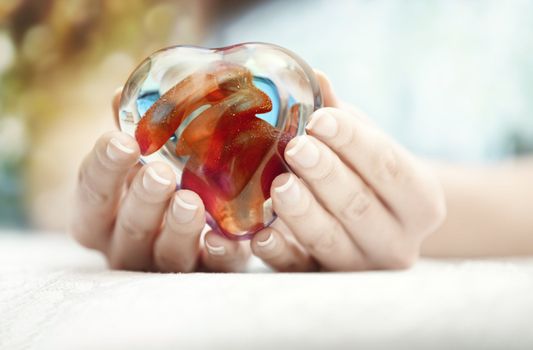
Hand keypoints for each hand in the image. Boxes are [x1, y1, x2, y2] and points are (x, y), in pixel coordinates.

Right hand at [69, 92, 249, 271]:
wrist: (194, 228)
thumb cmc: (156, 183)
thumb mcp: (141, 159)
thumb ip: (134, 132)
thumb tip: (120, 93)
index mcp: (102, 213)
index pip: (92, 190)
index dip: (104, 166)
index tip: (123, 140)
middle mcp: (126, 244)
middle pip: (128, 228)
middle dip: (143, 200)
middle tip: (159, 174)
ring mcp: (165, 263)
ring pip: (165, 255)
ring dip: (177, 228)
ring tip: (190, 202)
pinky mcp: (204, 273)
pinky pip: (210, 271)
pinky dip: (217, 256)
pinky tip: (224, 240)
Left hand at [250, 71, 446, 270]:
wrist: (381, 224)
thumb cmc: (371, 175)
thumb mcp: (368, 145)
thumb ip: (342, 116)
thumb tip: (314, 76)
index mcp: (421, 201)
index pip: (389, 168)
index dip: (353, 142)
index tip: (319, 118)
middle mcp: (399, 242)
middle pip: (359, 206)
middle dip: (325, 174)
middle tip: (295, 147)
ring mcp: (361, 266)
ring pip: (330, 240)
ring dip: (302, 211)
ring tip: (279, 183)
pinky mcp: (325, 279)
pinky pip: (301, 270)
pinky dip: (280, 252)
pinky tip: (260, 234)